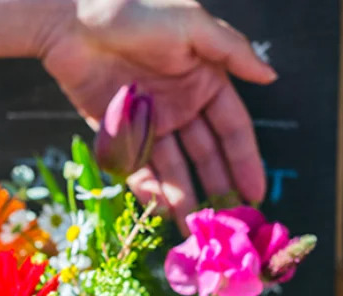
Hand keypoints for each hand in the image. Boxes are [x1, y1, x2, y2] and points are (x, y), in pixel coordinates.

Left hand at [38, 0, 277, 229]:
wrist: (72, 22)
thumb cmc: (135, 13)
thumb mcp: (192, 24)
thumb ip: (232, 51)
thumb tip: (270, 75)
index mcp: (204, 81)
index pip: (232, 129)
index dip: (244, 161)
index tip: (255, 193)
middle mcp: (180, 105)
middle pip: (204, 156)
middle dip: (216, 188)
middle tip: (227, 222)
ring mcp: (148, 122)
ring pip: (171, 168)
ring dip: (182, 196)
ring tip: (192, 226)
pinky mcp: (117, 131)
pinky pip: (136, 166)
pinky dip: (147, 188)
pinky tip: (159, 209)